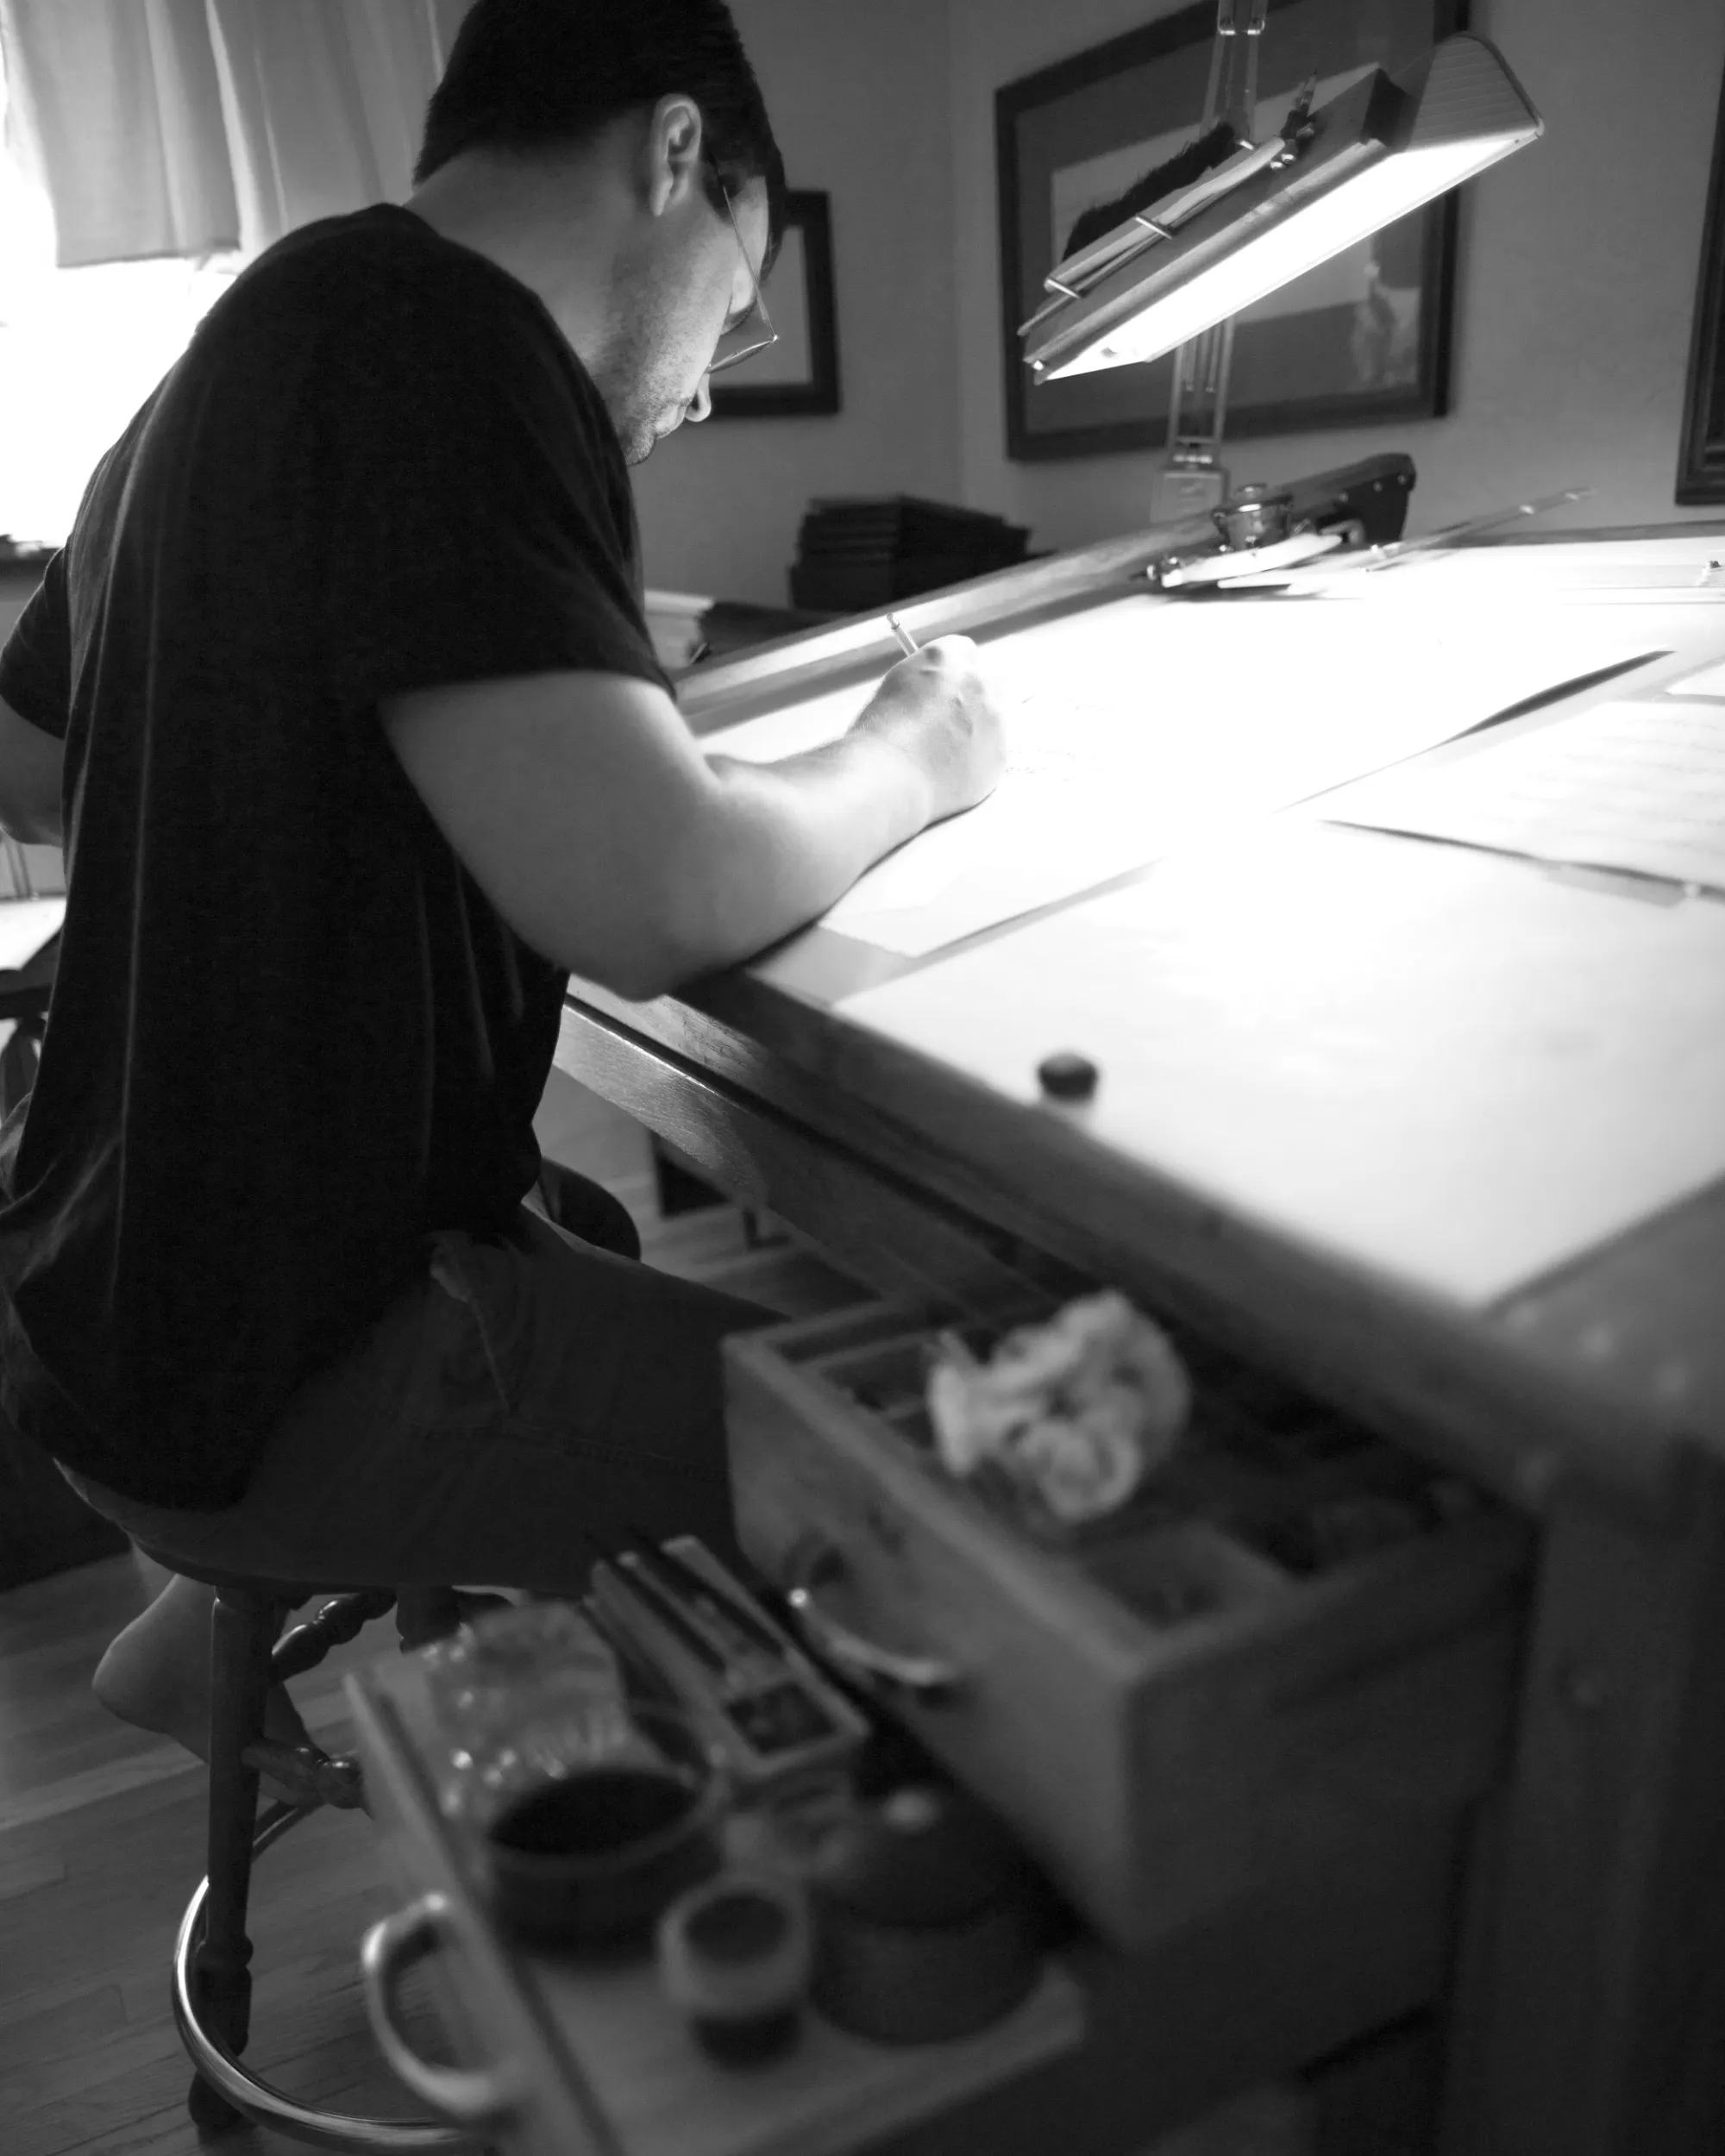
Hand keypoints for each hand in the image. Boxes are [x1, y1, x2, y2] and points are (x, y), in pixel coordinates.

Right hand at [849, 636, 1006, 825]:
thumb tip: (935, 690)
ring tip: (947, 752)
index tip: (945, 687)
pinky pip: (995, 750)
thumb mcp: (895, 688)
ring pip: (998, 716)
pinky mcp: (1000, 754)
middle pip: (992, 678)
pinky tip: (951, 771)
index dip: (953, 672)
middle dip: (977, 695)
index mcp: (945, 658)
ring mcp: (994, 718)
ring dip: (980, 727)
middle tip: (953, 718)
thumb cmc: (878, 737)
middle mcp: (977, 682)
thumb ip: (924, 681)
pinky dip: (978, 758)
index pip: (964, 651)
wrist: (889, 780)